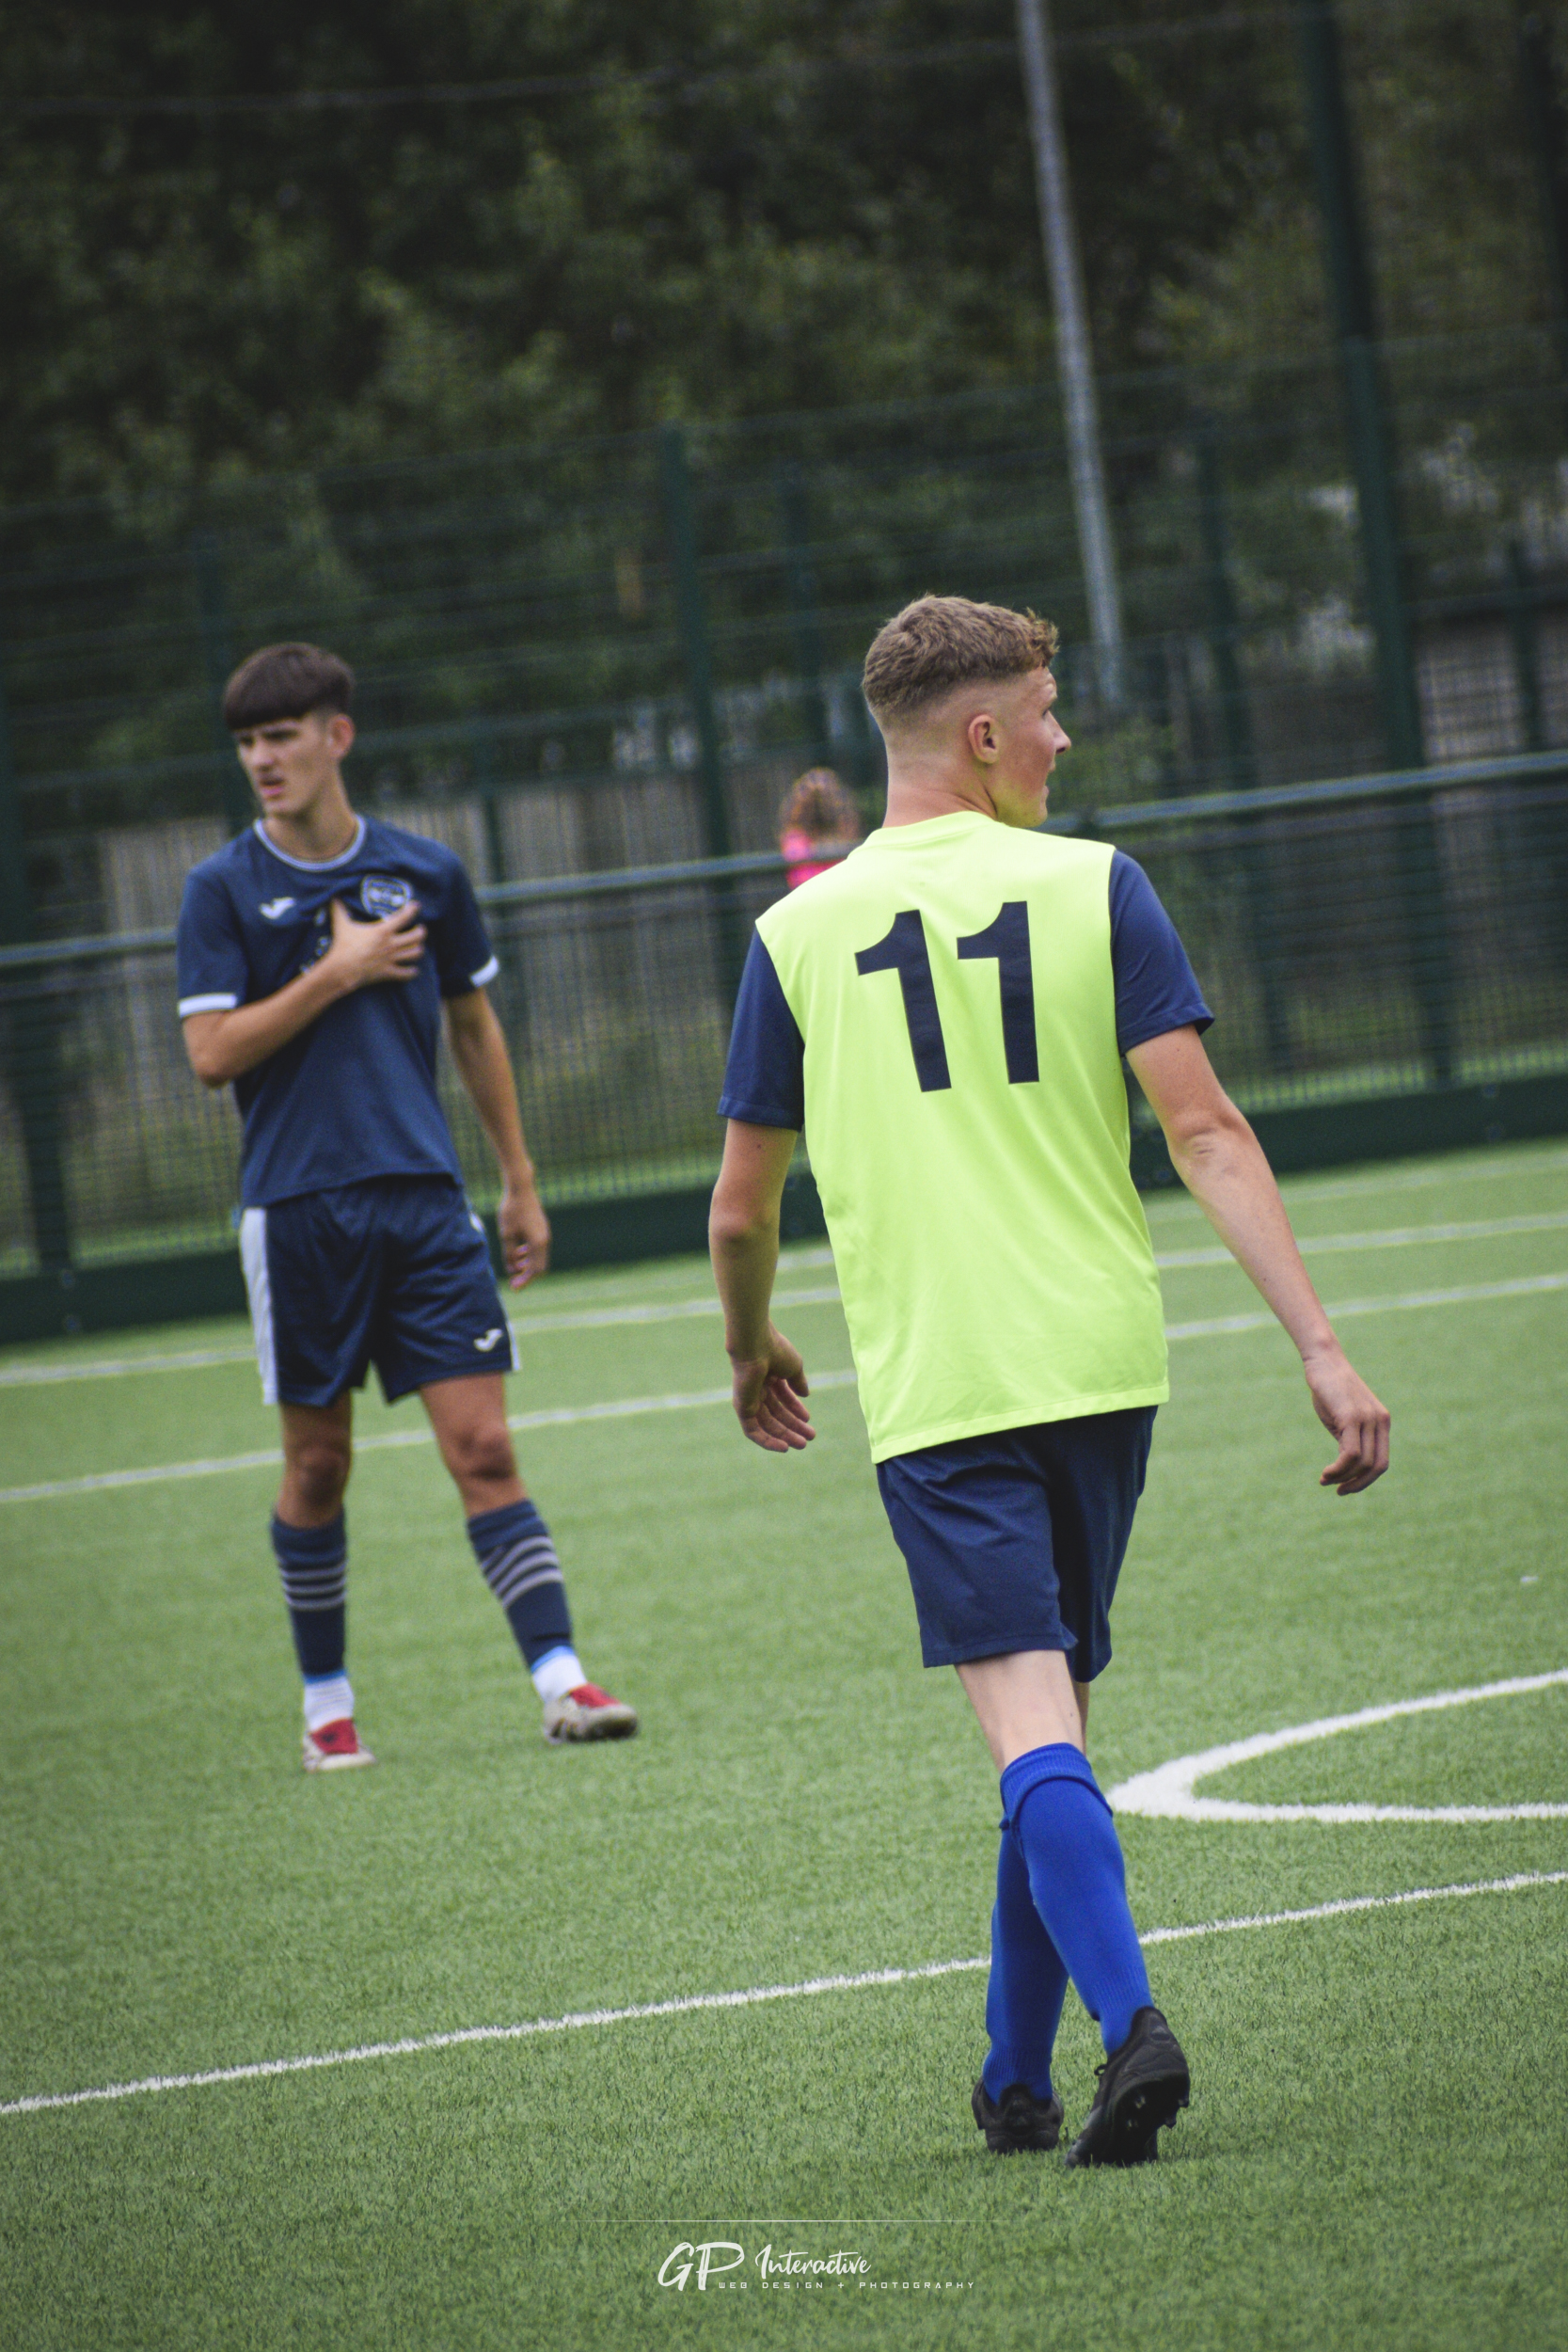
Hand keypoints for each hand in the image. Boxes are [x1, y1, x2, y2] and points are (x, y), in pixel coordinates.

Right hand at [323, 894, 425, 988]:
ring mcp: (391, 959)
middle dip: (421, 932)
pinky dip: (411, 971)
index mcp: (383, 931)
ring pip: (415, 953)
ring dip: (418, 949)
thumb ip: (339, 910)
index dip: (412, 910)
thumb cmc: (343, 946)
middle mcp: (391, 944)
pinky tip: (412, 969)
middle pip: (416, 936)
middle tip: (420, 929)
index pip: (404, 917)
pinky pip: (407, 973)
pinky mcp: (389, 972)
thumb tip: (332, 896)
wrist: (342, 969)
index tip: (416, 906)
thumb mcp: (341, 925)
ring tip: (418, 946)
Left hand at [497, 1179, 550, 1288]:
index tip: (514, 1287)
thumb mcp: (506, 1235)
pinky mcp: (541, 1229)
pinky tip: (518, 1252)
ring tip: (513, 1266)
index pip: (534, 1270)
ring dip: (527, 1265)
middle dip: (526, 1275)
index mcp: (537, 1243)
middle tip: (513, 1280)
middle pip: (539, 1267)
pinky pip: (538, 1248)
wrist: (521, 1189)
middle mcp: (544, 1240)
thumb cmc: (512, 1210)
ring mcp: (544, 1234)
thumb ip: (509, 1254)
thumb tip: (512, 1270)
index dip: (524, 1280)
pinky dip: (529, 1255)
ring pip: (539, 1258)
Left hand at [729, 1325, 814, 1453]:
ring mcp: (748, 1399)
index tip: (808, 1419)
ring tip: (802, 1444)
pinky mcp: (741, 1409)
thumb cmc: (775, 1350)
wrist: (756, 1345)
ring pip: (767, 1425)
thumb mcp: (793, 1367)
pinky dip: (767, 1441)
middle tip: (810, 1437)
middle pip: (776, 1414)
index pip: (783, 1398)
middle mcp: (757, 1389)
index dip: (796, 1410)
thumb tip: (805, 1394)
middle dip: (793, 1426)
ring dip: (784, 1436)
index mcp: (769, 1377)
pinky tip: (784, 1447)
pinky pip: (753, 1431)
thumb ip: (798, 1381)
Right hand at [1303, 1343, 1389, 1494]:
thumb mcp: (1343, 1419)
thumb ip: (1350, 1439)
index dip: (1366, 1481)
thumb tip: (1346, 1467)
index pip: (1381, 1462)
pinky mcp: (1351, 1416)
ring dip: (1343, 1477)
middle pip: (1376, 1466)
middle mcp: (1379, 1421)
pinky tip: (1326, 1472)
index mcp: (1382, 1423)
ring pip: (1362, 1462)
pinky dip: (1338, 1469)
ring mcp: (1367, 1418)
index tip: (1345, 1487)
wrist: (1323, 1361)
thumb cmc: (1330, 1390)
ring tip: (1325, 1479)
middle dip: (1357, 1484)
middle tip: (1337, 1490)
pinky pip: (1350, 1453)